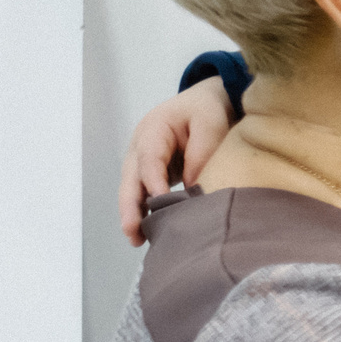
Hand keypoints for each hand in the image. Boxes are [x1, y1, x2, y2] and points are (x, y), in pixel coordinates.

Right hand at [118, 78, 234, 245]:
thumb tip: (192, 188)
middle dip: (130, 207)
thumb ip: (201, 152)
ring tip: (138, 240)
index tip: (161, 202)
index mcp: (152, 130)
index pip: (149, 159)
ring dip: (134, 214)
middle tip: (133, 232)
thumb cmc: (206, 109)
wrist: (205, 101)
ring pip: (133, 190)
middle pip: (130, 180)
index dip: (153, 182)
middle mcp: (140, 148)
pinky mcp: (153, 174)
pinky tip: (151, 231)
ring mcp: (143, 162)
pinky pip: (144, 194)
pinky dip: (145, 211)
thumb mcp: (210, 122)